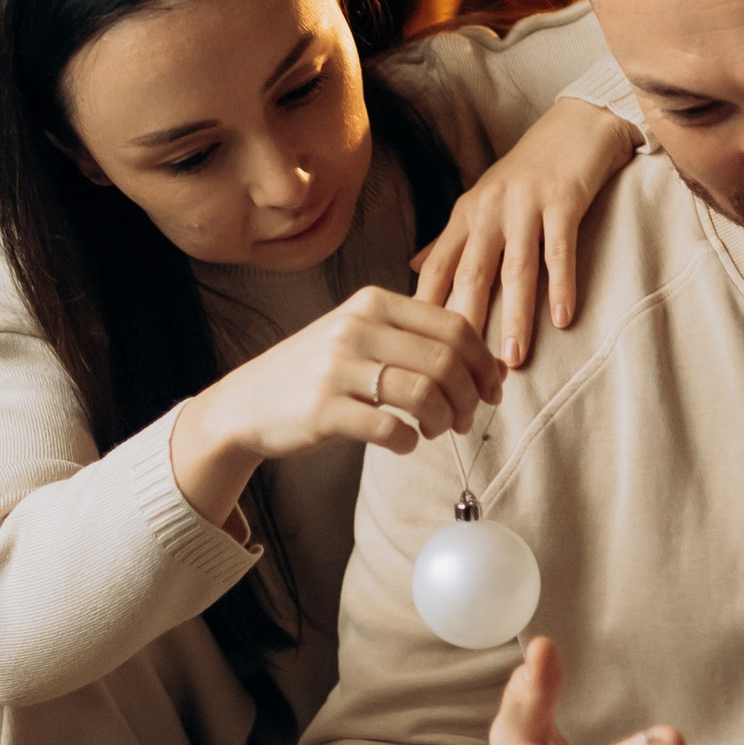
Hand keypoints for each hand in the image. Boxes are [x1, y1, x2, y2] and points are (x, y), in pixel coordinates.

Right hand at [170, 287, 503, 531]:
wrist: (247, 403)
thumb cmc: (319, 373)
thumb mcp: (365, 339)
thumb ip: (422, 344)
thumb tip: (496, 369)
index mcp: (373, 301)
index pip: (454, 325)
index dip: (483, 363)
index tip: (491, 391)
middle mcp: (355, 326)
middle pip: (446, 360)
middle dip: (469, 397)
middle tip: (465, 420)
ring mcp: (336, 367)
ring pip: (424, 394)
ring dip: (443, 421)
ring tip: (434, 431)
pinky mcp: (322, 410)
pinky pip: (390, 429)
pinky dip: (410, 442)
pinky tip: (405, 443)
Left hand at [413, 100, 637, 366]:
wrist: (576, 125)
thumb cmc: (527, 170)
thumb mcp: (481, 202)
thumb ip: (449, 239)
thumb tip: (413, 270)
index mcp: (466, 215)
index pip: (438, 269)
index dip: (427, 312)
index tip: (420, 353)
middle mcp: (489, 210)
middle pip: (471, 275)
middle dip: (467, 326)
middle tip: (462, 373)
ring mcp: (526, 204)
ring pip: (516, 269)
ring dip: (514, 316)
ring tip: (512, 360)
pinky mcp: (563, 200)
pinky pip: (560, 249)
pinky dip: (562, 284)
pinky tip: (563, 318)